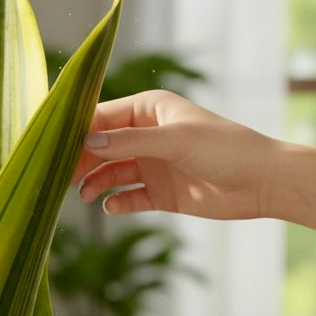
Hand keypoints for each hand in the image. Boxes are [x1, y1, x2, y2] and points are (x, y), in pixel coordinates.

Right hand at [74, 90, 277, 219]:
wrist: (263, 183)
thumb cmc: (225, 149)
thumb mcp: (175, 141)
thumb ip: (130, 143)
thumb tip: (87, 143)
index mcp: (150, 109)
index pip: (103, 117)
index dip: (78, 130)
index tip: (52, 145)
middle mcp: (148, 135)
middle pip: (102, 146)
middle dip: (81, 160)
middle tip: (61, 176)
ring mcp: (154, 164)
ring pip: (112, 172)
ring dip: (96, 182)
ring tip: (84, 195)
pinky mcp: (162, 193)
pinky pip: (129, 196)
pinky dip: (117, 201)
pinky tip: (112, 206)